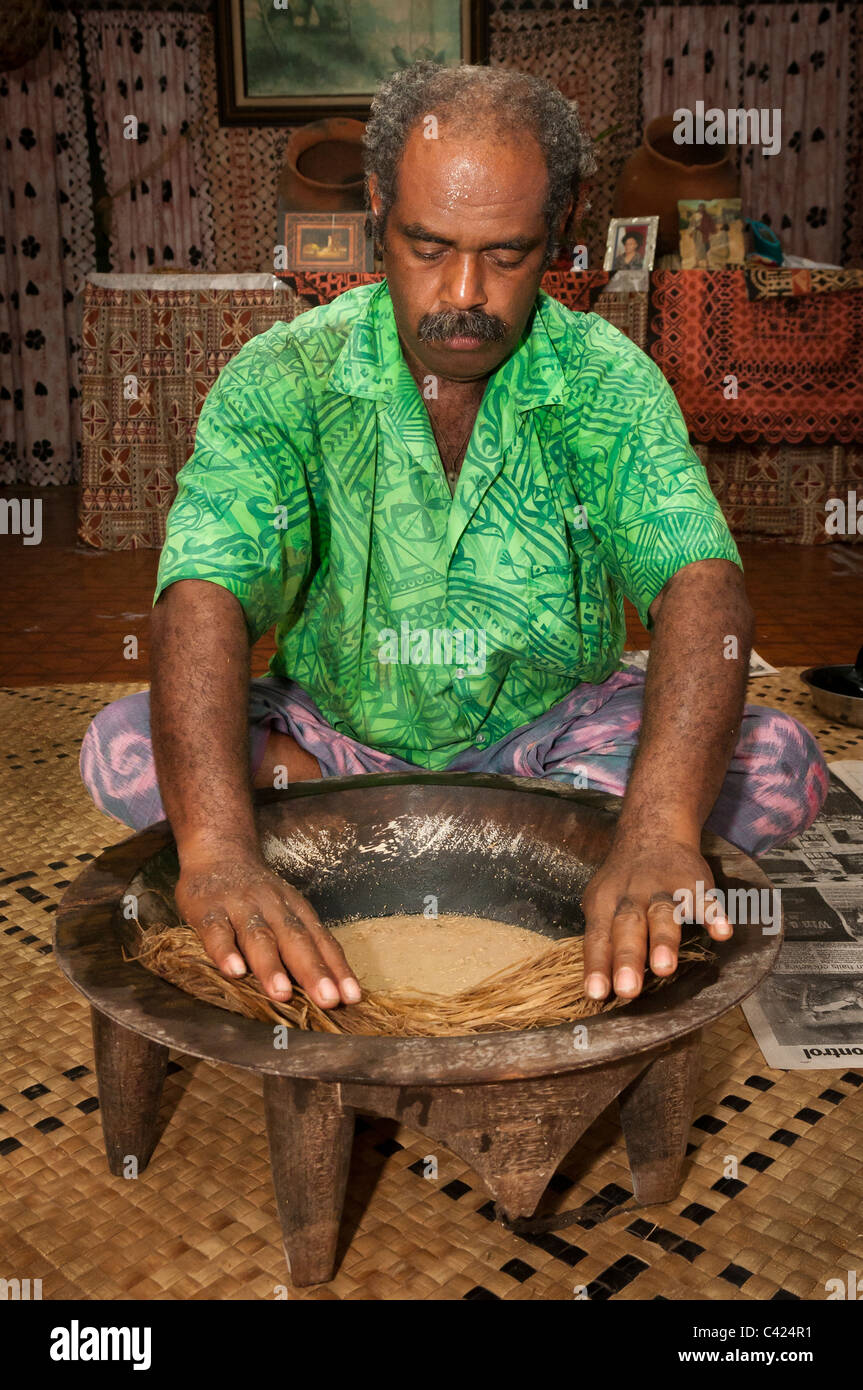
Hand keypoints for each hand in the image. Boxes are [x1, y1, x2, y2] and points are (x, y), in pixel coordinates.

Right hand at [174, 853, 360, 1008]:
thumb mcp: (286, 911)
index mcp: (297, 911)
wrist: (219, 853)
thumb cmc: (258, 896)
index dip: (337, 969)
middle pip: (297, 941)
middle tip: (328, 1000)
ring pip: (259, 938)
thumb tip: (329, 988)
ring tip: (282, 994)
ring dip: (272, 967)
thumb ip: (302, 945)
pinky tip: (234, 972)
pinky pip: (218, 933)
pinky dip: (226, 952)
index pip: (322, 941)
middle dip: (313, 972)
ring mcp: (241, 908)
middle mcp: (273, 908)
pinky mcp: (208, 910)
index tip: (352, 997)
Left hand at [581, 835, 732, 1000]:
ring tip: (664, 968)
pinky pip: (705, 899)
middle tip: (628, 990)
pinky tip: (722, 933)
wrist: (653, 831)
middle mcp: (632, 897)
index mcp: (605, 905)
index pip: (597, 938)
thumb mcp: (602, 904)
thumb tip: (598, 990)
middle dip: (628, 959)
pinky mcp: (693, 883)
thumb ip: (603, 941)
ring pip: (662, 914)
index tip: (595, 994)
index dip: (596, 966)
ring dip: (664, 940)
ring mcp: (663, 889)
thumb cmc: (623, 883)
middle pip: (628, 928)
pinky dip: (714, 915)